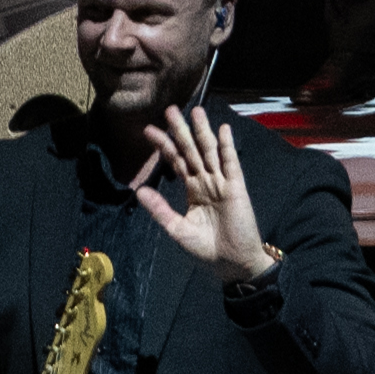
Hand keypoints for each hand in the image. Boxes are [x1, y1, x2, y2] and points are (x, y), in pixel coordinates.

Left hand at [145, 101, 273, 281]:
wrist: (232, 263)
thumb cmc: (207, 249)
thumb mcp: (177, 229)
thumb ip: (160, 209)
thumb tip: (138, 190)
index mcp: (192, 190)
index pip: (176, 161)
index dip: (164, 145)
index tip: (149, 130)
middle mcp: (206, 182)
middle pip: (192, 150)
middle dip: (181, 131)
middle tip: (170, 109)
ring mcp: (222, 183)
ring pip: (210, 152)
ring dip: (203, 132)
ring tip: (196, 111)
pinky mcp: (236, 188)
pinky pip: (231, 164)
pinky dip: (227, 146)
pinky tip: (222, 129)